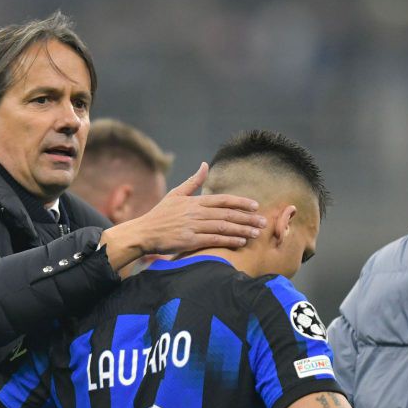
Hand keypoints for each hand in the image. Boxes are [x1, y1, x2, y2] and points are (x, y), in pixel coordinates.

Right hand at [99, 163, 266, 270]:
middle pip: (227, 214)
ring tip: (256, 233)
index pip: (223, 200)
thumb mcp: (175, 194)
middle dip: (248, 218)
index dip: (241, 202)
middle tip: (263, 222)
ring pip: (223, 227)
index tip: (255, 206)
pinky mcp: (190, 240)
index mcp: (194, 201)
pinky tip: (240, 242)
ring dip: (242, 230)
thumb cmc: (160, 214)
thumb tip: (205, 165)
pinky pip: (214, 239)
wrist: (144, 232)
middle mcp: (196, 212)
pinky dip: (228, 240)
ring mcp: (193, 226)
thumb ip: (192, 181)